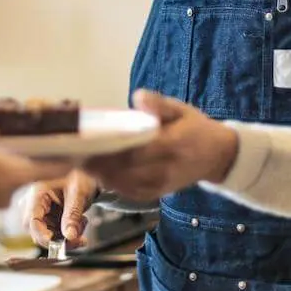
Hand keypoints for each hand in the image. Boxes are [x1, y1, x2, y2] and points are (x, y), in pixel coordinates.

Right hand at [25, 170, 99, 248]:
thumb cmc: (79, 179)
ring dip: (64, 237)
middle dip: (57, 238)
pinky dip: (66, 234)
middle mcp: (34, 204)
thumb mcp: (79, 195)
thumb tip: (70, 236)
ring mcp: (40, 213)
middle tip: (78, 239)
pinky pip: (53, 234)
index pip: (32, 220)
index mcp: (37, 193)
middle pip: (36, 230)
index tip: (56, 244)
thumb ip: (73, 215)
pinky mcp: (47, 219)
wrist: (86, 177)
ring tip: (81, 225)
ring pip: (45, 235)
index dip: (42, 235)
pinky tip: (78, 225)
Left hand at [81, 90, 236, 202]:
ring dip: (99, 173)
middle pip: (124, 169)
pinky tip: (96, 171)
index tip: (87, 140)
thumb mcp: (182, 109)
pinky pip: (128, 191)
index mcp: (172, 145)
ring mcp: (160, 185)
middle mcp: (165, 169)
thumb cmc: (195, 128)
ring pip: (123, 183)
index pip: (135, 150)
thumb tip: (138, 96)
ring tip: (78, 159)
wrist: (218, 156)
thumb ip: (160, 104)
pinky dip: (110, 182)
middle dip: (97, 161)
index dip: (109, 148)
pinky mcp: (156, 193)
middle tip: (72, 150)